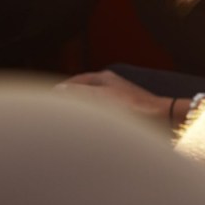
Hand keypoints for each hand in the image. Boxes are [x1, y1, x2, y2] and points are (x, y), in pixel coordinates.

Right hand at [57, 70, 189, 127]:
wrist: (158, 117)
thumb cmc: (131, 105)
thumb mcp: (100, 96)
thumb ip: (78, 91)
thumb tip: (59, 89)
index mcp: (104, 78)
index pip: (75, 81)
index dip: (61, 90)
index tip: (47, 99)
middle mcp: (110, 85)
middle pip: (82, 91)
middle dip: (69, 100)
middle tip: (54, 111)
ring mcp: (116, 97)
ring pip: (91, 103)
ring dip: (79, 110)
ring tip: (68, 121)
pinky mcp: (122, 110)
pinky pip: (100, 112)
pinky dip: (90, 117)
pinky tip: (87, 127)